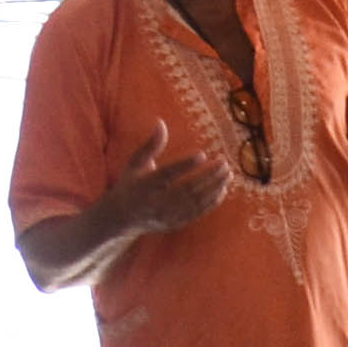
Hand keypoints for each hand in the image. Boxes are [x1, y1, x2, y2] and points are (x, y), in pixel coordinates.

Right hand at [104, 122, 234, 240]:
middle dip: (208, 177)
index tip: (202, 155)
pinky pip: (196, 214)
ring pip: (195, 202)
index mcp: (145, 184)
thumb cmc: (130, 184)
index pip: (168, 174)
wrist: (120, 218)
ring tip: (227, 174)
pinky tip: (222, 191)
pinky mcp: (174, 224)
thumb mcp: (135, 163)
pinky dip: (211, 203)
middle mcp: (156, 202)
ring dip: (213, 188)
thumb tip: (161, 122)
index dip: (185, 165)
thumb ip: (150, 145)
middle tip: (224, 163)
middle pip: (186, 189)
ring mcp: (166, 215)